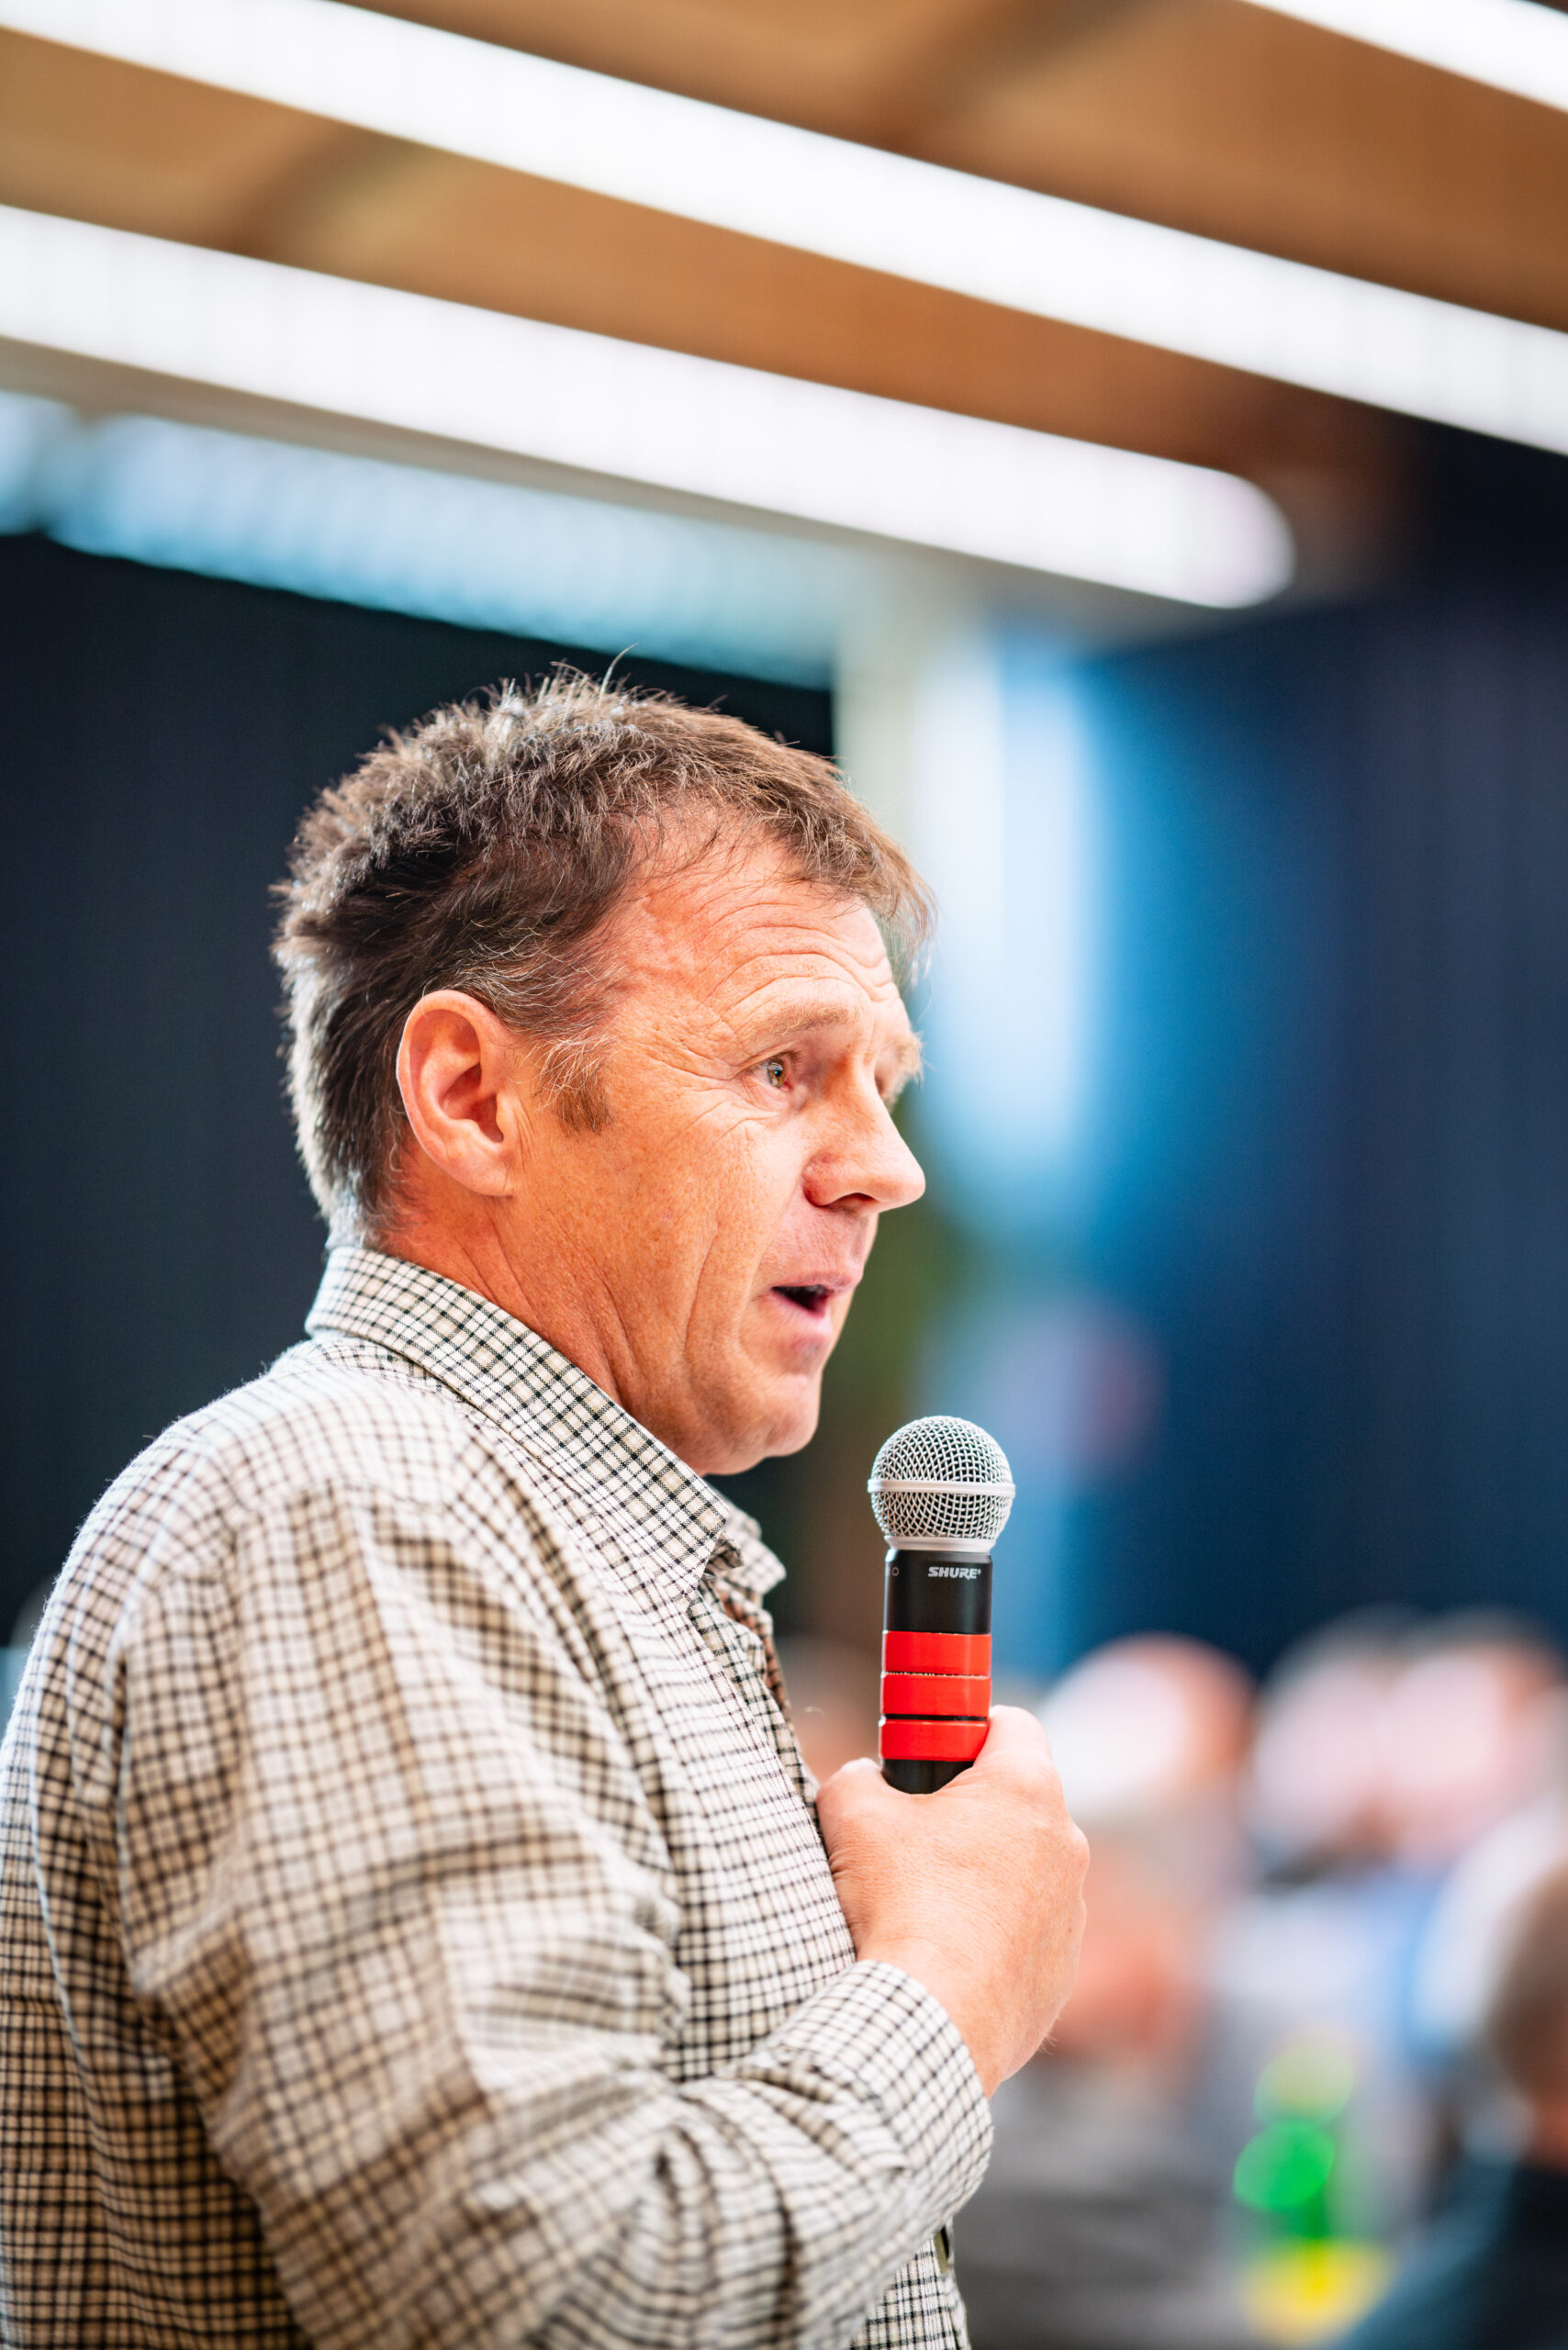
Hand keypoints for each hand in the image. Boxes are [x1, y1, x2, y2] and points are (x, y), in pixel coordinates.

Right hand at [816, 1708, 1088, 2095]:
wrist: (929, 2020)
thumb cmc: (899, 1905)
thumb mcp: (852, 1812)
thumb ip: (860, 1775)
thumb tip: (866, 1779)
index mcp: (1027, 1789)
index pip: (1010, 1723)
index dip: (963, 1731)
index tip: (928, 1758)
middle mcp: (1065, 1843)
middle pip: (1017, 1800)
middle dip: (968, 1808)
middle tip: (913, 1833)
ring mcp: (1070, 1911)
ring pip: (1023, 1869)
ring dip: (982, 1875)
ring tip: (922, 1905)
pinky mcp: (1061, 1969)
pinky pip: (1026, 1931)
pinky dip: (992, 1934)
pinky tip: (943, 1954)